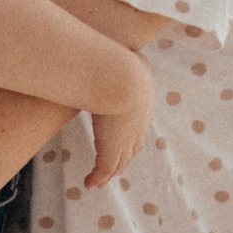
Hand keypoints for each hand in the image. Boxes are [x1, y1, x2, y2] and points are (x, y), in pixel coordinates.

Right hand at [83, 54, 151, 188]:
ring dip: (110, 172)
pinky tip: (90, 183)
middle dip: (122, 159)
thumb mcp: (128, 57)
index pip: (137, 127)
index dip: (130, 138)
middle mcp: (138, 125)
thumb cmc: (120, 62)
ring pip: (118, 161)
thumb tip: (117, 49)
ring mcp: (126, 139)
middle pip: (131, 148)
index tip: (123, 144)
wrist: (121, 78)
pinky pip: (104, 169)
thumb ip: (124, 58)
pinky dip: (98, 177)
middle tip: (114, 169)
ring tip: (99, 181)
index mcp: (142, 103)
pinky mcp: (111, 149)